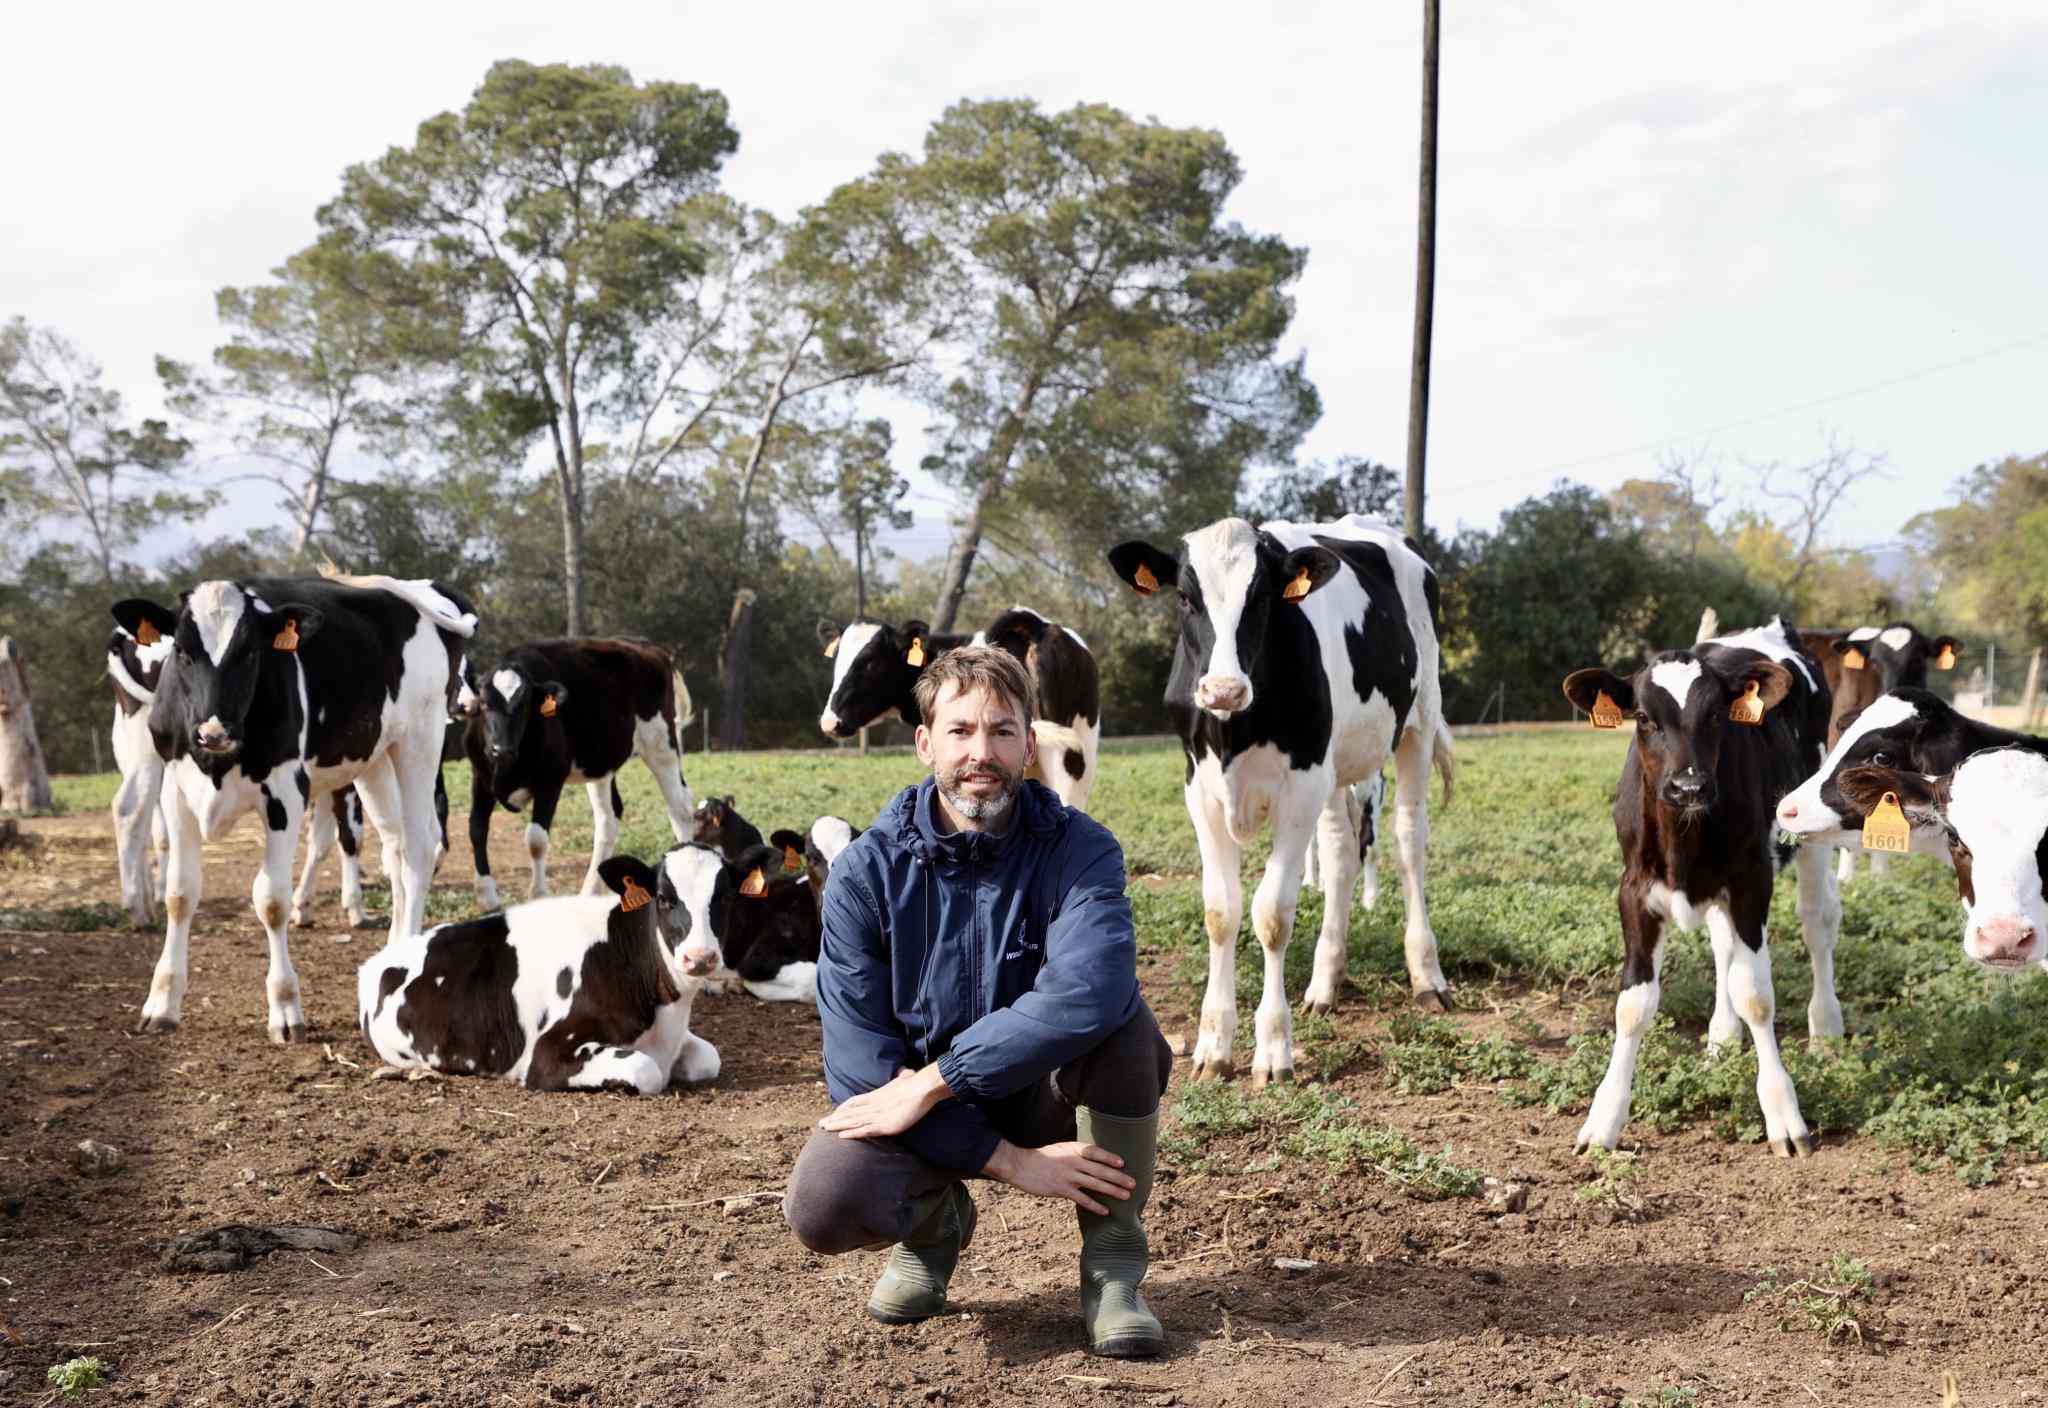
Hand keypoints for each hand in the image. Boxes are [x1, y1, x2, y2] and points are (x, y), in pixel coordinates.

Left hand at [818, 1064, 950, 1139]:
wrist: (922, 1088)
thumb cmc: (916, 1083)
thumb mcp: (906, 1078)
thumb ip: (903, 1078)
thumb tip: (907, 1072)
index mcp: (877, 1095)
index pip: (855, 1101)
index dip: (844, 1108)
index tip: (834, 1113)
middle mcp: (874, 1105)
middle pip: (850, 1112)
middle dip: (835, 1118)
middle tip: (821, 1124)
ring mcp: (878, 1115)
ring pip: (853, 1121)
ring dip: (838, 1125)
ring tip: (824, 1128)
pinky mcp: (884, 1125)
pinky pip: (864, 1130)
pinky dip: (852, 1133)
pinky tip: (841, 1136)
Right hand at [983, 1139, 1134, 1215]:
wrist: (1020, 1165)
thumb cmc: (1043, 1157)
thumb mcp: (1061, 1150)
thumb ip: (1078, 1154)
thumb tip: (1097, 1162)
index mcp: (1072, 1149)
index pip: (1095, 1152)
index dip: (1109, 1157)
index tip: (1122, 1163)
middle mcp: (1072, 1161)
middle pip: (1100, 1170)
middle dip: (1118, 1177)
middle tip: (1133, 1183)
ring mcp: (1067, 1176)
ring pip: (1095, 1184)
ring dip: (1112, 1190)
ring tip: (1126, 1196)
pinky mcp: (1061, 1189)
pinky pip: (1082, 1199)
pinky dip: (1095, 1205)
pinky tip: (1105, 1211)